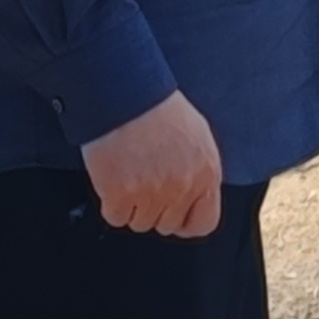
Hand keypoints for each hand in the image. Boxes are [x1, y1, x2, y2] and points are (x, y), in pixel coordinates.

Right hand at [83, 90, 223, 237]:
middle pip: (167, 224)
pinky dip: (112, 203)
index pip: (204, 222)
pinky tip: (114, 178)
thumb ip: (199, 169)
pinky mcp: (121, 196)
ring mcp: (152, 194)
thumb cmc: (158, 107)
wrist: (125, 93)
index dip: (186, 221)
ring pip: (141, 223)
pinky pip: (116, 218)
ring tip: (129, 173)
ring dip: (133, 205)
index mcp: (206, 172)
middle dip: (155, 208)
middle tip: (144, 181)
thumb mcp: (197, 135)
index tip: (174, 213)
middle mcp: (183, 187)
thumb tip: (194, 193)